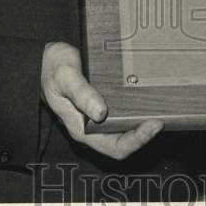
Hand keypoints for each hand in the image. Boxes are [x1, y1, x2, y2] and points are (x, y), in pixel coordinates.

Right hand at [41, 41, 162, 159]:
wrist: (43, 59)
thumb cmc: (51, 68)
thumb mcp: (65, 77)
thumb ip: (81, 94)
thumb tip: (100, 113)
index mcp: (81, 128)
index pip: (114, 147)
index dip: (137, 140)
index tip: (154, 124)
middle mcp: (90, 127)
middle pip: (123, 142)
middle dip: (145, 134)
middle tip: (163, 117)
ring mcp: (96, 118)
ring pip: (124, 130)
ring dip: (142, 124)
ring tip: (161, 109)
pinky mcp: (101, 104)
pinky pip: (121, 115)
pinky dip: (136, 112)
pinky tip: (147, 100)